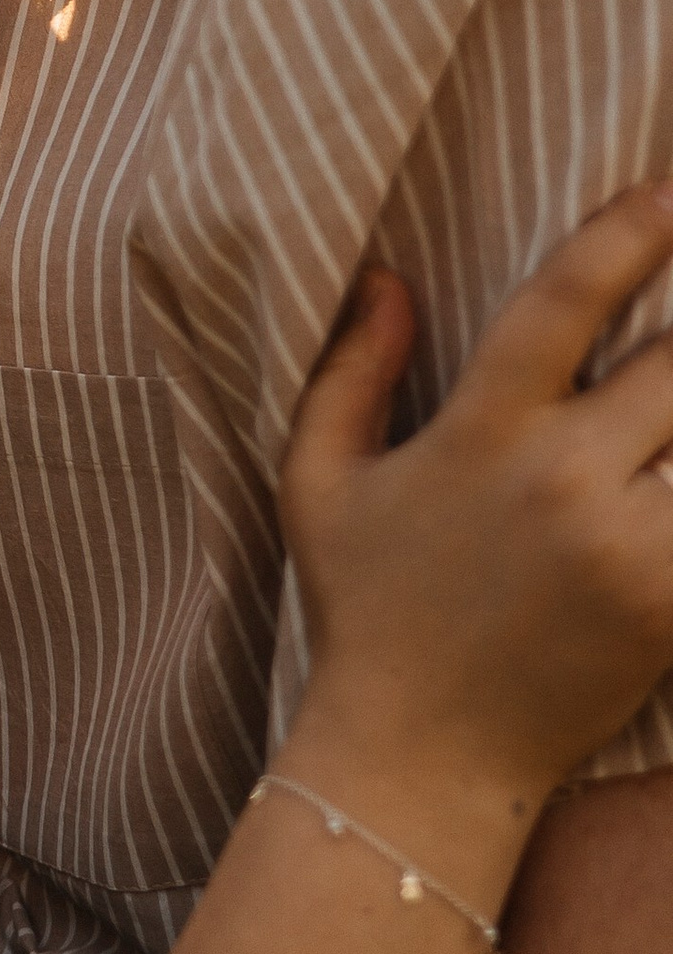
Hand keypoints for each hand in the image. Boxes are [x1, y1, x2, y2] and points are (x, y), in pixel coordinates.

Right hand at [282, 183, 672, 807]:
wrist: (419, 760)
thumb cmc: (369, 614)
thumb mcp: (315, 486)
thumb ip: (347, 374)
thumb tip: (387, 276)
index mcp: (477, 435)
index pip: (565, 301)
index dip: (627, 233)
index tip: (666, 193)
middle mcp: (559, 481)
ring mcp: (626, 548)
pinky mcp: (670, 606)